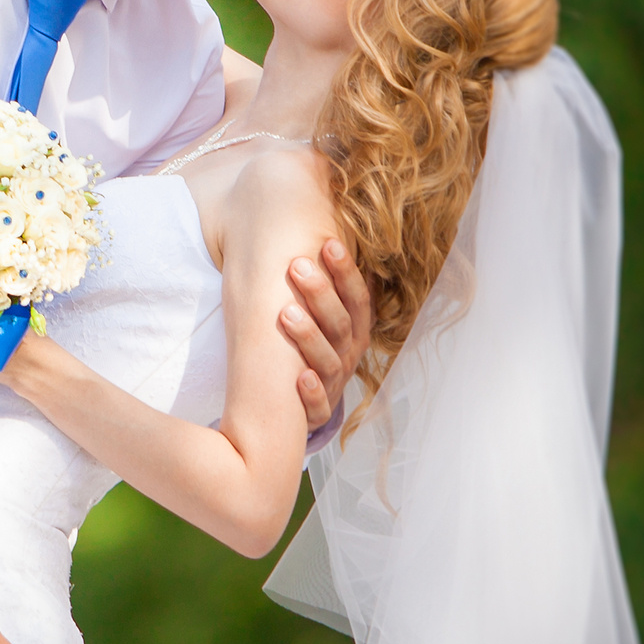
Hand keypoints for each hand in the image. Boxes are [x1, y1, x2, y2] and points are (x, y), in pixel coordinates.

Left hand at [281, 239, 371, 432]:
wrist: (297, 402)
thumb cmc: (305, 344)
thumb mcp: (320, 314)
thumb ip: (321, 282)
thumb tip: (321, 231)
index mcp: (354, 329)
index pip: (357, 298)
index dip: (345, 272)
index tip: (328, 244)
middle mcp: (348, 355)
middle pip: (341, 324)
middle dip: (320, 294)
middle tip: (297, 266)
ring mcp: (334, 383)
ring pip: (328, 361)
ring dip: (309, 337)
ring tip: (285, 313)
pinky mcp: (318, 413)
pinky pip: (319, 406)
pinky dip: (311, 393)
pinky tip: (300, 377)